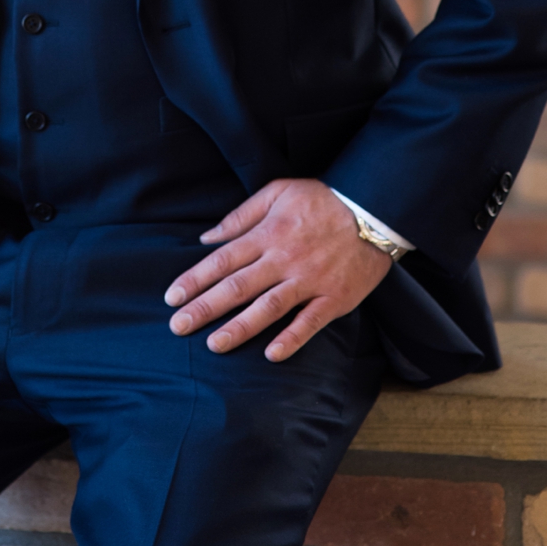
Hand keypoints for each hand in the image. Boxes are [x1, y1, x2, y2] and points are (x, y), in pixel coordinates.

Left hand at [164, 179, 393, 361]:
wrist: (375, 208)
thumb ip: (242, 214)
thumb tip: (207, 238)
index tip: (172, 298)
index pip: (224, 259)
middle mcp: (285, 258)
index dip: (195, 279)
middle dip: (205, 308)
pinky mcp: (334, 297)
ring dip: (240, 327)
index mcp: (269, 233)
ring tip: (214, 344)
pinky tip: (272, 355)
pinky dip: (292, 338)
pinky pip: (311, 322)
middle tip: (178, 326)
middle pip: (239, 287)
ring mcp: (310, 280)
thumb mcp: (280, 191)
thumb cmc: (323, 199)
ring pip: (269, 307)